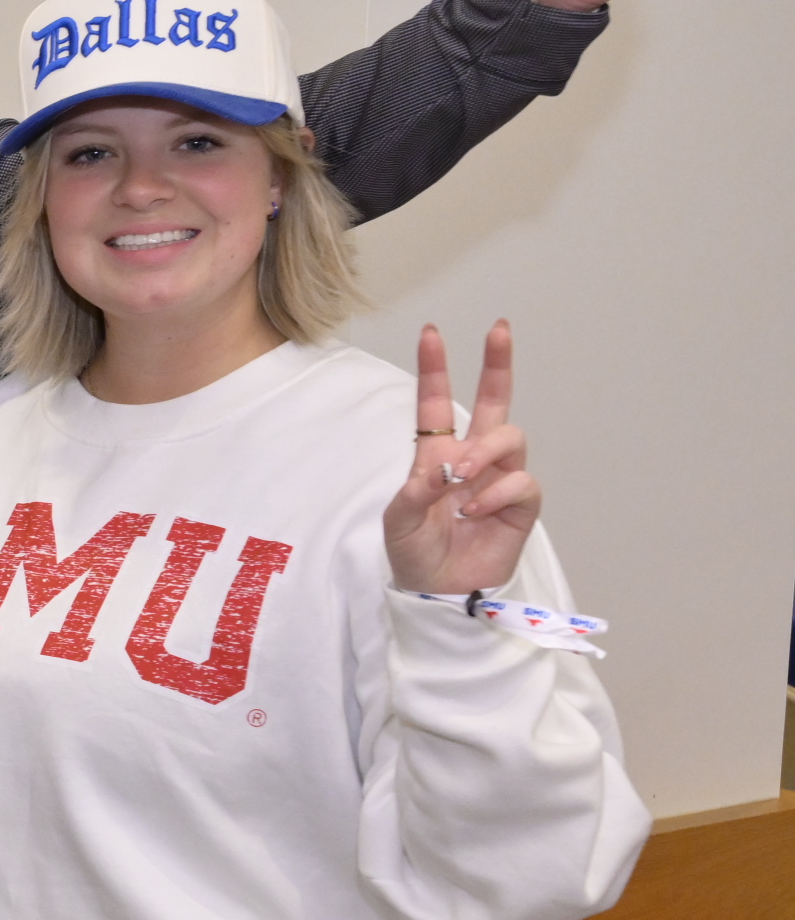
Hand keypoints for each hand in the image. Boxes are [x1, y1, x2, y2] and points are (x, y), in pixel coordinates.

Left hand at [383, 321, 541, 594]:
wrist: (439, 590)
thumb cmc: (415, 552)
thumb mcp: (397, 521)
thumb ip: (413, 493)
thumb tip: (441, 470)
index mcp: (437, 453)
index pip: (436, 402)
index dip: (435, 369)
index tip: (431, 333)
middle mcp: (472, 459)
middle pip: (494, 402)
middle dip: (497, 364)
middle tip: (498, 330)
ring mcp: (499, 478)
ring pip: (510, 437)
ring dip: (484, 452)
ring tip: (461, 479)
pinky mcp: (521, 504)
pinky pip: (520, 482)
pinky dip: (496, 493)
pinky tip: (474, 512)